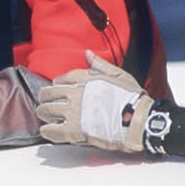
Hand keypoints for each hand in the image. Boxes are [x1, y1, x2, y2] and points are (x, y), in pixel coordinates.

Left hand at [37, 51, 152, 153]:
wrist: (140, 120)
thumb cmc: (133, 99)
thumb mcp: (119, 76)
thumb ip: (100, 65)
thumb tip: (87, 54)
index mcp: (85, 79)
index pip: (61, 79)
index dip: (58, 86)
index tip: (59, 91)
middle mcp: (76, 93)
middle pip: (47, 94)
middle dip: (45, 99)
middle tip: (47, 104)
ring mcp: (73, 112)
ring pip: (45, 111)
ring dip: (44, 114)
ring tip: (48, 118)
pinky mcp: (73, 130)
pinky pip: (50, 130)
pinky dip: (47, 131)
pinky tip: (50, 131)